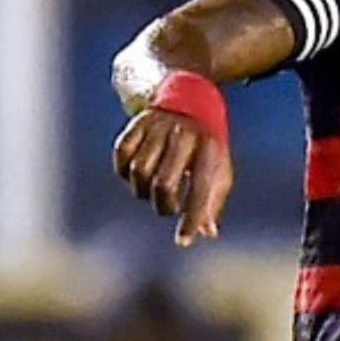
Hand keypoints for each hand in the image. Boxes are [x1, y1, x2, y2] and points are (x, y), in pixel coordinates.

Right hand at [113, 110, 230, 244]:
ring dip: (143, 191)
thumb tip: (207, 233)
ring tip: (153, 191)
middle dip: (164, 206)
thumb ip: (213, 201)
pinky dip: (125, 172)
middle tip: (169, 207)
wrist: (190, 100)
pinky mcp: (136, 123)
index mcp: (208, 147)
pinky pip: (121, 155)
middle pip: (163, 184)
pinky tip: (136, 176)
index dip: (191, 217)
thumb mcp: (218, 169)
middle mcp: (182, 135)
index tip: (182, 241)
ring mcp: (157, 127)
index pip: (199, 188)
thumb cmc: (206, 146)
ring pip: (139, 171)